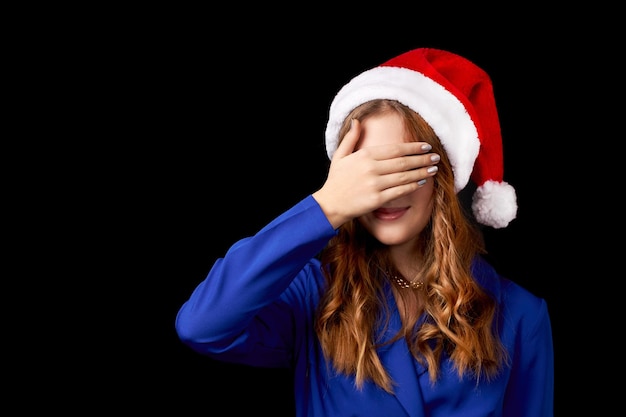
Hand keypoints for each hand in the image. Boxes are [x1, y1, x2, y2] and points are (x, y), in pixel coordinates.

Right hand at [312, 119, 439, 228]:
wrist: (330, 205)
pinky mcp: (377, 199)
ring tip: (433, 169)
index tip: (426, 146)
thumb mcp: (340, 155)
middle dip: (422, 159)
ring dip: (421, 172)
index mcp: (364, 155)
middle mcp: (371, 168)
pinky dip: (412, 186)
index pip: (395, 149)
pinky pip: (399, 191)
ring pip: (404, 176)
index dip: (413, 147)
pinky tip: (421, 182)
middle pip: (403, 162)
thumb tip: (357, 121)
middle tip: (435, 157)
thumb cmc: (336, 180)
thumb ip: (351, 138)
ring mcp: (374, 184)